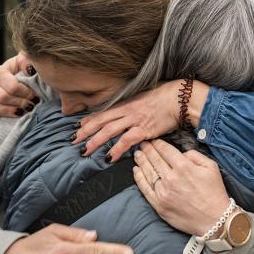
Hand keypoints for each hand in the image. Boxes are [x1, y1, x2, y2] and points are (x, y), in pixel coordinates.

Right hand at [0, 52, 38, 123]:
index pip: (12, 86)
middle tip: (31, 106)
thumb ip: (27, 62)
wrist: (13, 83)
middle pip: (3, 97)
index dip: (25, 93)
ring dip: (8, 111)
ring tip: (21, 112)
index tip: (35, 96)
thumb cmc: (21, 74)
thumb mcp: (24, 64)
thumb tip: (30, 69)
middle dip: (20, 103)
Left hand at [74, 80, 208, 161]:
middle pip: (101, 121)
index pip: (103, 112)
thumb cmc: (166, 96)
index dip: (89, 120)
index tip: (78, 126)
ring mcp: (135, 119)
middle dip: (85, 131)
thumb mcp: (145, 96)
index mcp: (127, 103)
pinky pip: (127, 140)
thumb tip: (128, 110)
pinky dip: (117, 149)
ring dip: (95, 141)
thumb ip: (134, 104)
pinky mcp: (145, 129)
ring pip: (109, 131)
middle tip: (73, 141)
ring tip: (85, 151)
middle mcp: (127, 110)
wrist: (181, 97)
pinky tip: (109, 157)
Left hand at [132, 140, 229, 236]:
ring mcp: (163, 192)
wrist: (214, 219)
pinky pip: (145, 189)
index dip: (158, 144)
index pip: (165, 150)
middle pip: (154, 159)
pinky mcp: (159, 205)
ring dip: (141, 161)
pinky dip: (139, 178)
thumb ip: (195, 155)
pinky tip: (136, 171)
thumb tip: (181, 154)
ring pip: (148, 172)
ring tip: (137, 154)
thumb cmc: (214, 193)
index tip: (154, 141)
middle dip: (147, 150)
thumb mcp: (211, 167)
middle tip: (142, 144)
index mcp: (183, 167)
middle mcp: (171, 178)